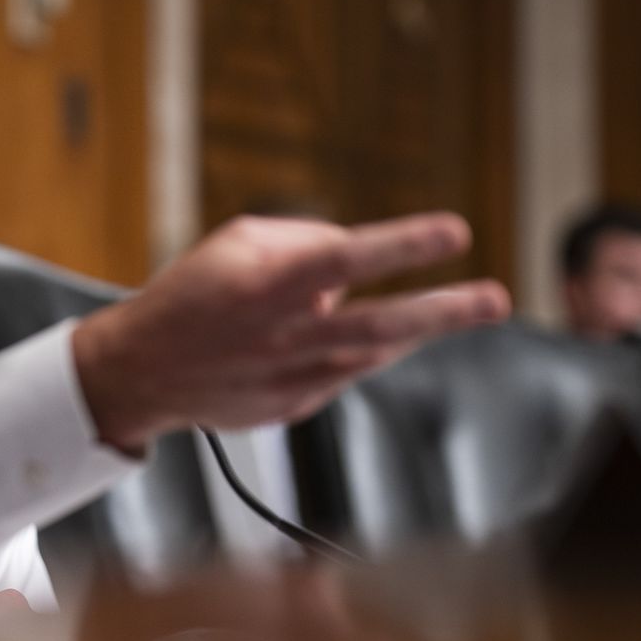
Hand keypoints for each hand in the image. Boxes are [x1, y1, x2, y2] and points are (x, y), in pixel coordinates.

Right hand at [72, 213, 508, 452]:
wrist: (142, 372)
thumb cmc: (193, 294)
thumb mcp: (235, 243)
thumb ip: (301, 242)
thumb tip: (354, 257)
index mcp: (268, 284)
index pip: (347, 257)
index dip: (404, 245)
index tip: (456, 232)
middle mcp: (285, 335)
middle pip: (380, 325)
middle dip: (444, 312)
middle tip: (497, 299)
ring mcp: (291, 378)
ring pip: (372, 354)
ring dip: (420, 330)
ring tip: (469, 307)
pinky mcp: (293, 408)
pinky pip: (343, 373)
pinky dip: (360, 351)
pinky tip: (359, 335)